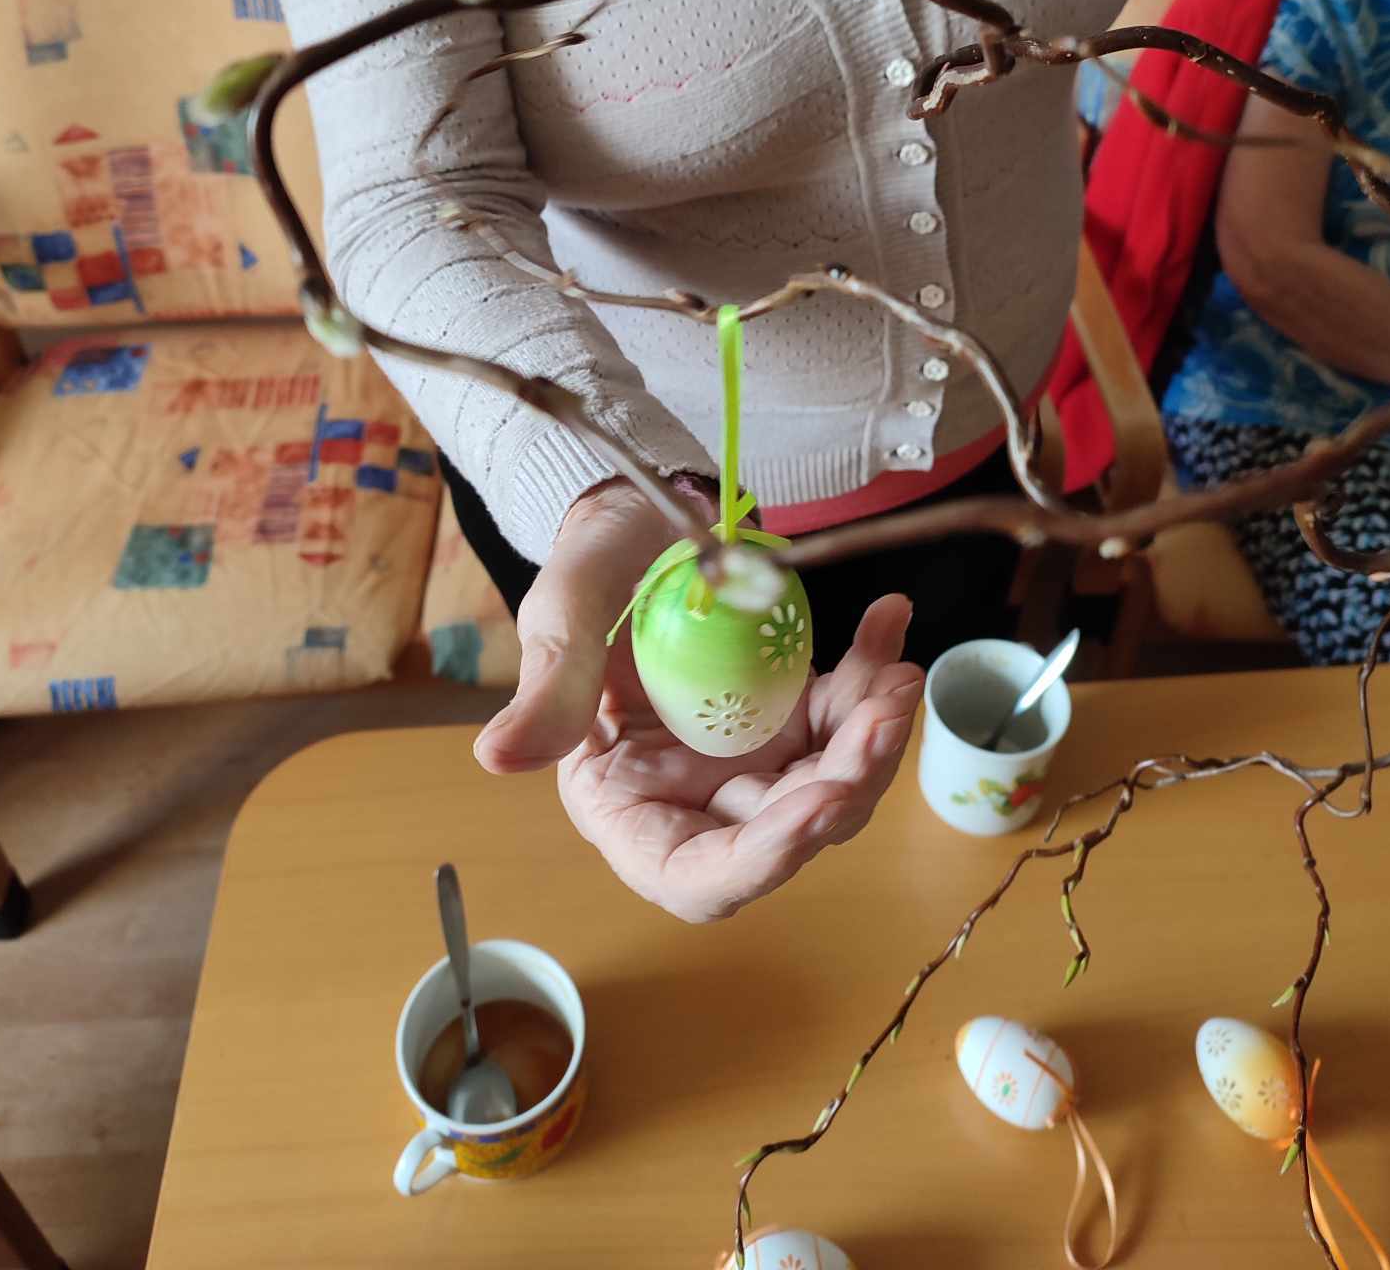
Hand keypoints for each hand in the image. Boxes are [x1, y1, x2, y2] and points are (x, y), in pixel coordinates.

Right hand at [474, 481, 922, 920]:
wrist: (641, 514)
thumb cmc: (589, 565)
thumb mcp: (562, 617)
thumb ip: (546, 688)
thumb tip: (493, 760)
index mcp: (626, 800)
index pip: (695, 876)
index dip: (761, 860)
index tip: (816, 807)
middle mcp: (696, 796)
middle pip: (784, 831)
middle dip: (845, 783)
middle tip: (882, 714)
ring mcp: (752, 758)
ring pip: (832, 782)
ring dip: (874, 738)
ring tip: (896, 673)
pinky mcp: (794, 715)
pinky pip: (848, 716)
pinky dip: (874, 676)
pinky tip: (887, 621)